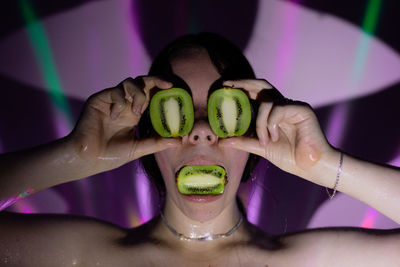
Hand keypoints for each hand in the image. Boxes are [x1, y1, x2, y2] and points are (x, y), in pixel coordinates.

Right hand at [69, 76, 179, 171]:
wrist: (89, 159)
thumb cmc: (111, 155)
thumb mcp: (139, 148)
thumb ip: (157, 142)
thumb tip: (179, 141)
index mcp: (134, 113)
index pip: (150, 94)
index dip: (161, 88)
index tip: (173, 88)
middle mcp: (125, 104)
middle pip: (141, 82)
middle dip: (154, 81)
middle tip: (166, 86)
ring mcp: (112, 100)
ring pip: (129, 82)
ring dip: (137, 94)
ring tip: (135, 112)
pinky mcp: (99, 99)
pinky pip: (114, 92)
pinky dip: (118, 102)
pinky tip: (113, 117)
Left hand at [219, 79, 334, 182]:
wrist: (310, 167)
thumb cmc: (289, 157)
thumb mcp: (261, 147)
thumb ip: (243, 142)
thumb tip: (221, 141)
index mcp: (272, 112)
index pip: (256, 93)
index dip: (241, 87)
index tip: (224, 87)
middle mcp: (282, 105)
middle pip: (262, 85)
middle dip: (244, 84)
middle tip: (228, 87)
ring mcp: (292, 106)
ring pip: (268, 102)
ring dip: (260, 122)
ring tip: (264, 140)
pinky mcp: (302, 110)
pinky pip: (279, 109)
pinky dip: (271, 123)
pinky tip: (274, 137)